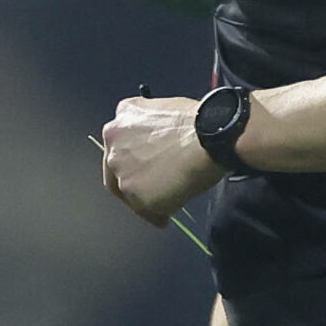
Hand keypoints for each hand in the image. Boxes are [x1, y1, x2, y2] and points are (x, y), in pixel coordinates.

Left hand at [100, 96, 220, 223]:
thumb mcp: (162, 111)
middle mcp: (114, 144)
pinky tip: (168, 213)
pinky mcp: (134, 191)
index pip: (118, 149)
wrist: (211, 135)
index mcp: (121, 121)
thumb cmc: (199, 123)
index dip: (133, 163)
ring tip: (166, 204)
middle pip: (118, 172)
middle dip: (135, 183)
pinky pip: (145, 209)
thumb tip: (155, 145)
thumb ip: (147, 129)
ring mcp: (122, 169)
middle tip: (152, 192)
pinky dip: (156, 213)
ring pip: (129, 193)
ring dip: (145, 200)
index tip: (143, 173)